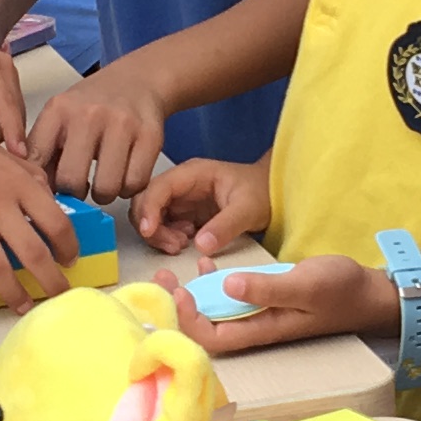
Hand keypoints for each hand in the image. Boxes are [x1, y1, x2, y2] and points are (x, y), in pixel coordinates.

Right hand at [0, 108, 84, 298]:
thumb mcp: (9, 156)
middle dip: (50, 280)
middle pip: (33, 252)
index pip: (57, 223)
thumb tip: (53, 201)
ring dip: (12, 291)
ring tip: (22, 307)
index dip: (69, 247)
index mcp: (21, 185)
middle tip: (58, 295)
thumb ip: (32, 179)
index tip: (70, 260)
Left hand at [32, 57, 174, 199]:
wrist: (138, 81)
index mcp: (59, 109)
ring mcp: (122, 124)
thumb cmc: (92, 106)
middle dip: (74, 194)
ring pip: (106, 188)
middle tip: (80, 188)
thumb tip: (42, 193)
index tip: (49, 188)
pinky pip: (135, 183)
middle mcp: (89, 114)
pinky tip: (124, 177)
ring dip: (103, 194)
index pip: (36, 159)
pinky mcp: (150, 136)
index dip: (41, 183)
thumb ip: (45, 151)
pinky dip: (128, 189)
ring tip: (103, 183)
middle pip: (71, 180)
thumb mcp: (60, 117)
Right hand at [130, 153, 269, 257]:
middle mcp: (181, 184)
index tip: (149, 232)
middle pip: (146, 201)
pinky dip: (166, 239)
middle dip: (151, 226)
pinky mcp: (184, 215)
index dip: (148, 209)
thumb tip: (200, 245)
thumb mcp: (248, 209)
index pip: (158, 187)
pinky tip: (186, 244)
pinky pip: (163, 227)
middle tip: (175, 246)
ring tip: (181, 246)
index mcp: (192, 173)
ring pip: (151, 216)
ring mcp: (181, 200)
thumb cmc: (262, 193)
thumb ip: (225, 226)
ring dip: (158, 235)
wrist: (274, 196)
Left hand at [168, 252, 392, 358]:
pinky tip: (205, 264)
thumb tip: (225, 287)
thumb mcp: (304, 284)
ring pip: (212, 312)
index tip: (176, 290)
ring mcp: (257, 314)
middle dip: (177, 306)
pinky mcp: (264, 300)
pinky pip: (227, 298)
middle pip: (203, 327)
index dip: (186, 319)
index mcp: (260, 330)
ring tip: (169, 271)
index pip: (209, 337)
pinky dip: (211, 283)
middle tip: (158, 277)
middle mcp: (253, 327)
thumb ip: (266, 288)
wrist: (368, 292)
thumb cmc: (340, 290)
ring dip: (189, 294)